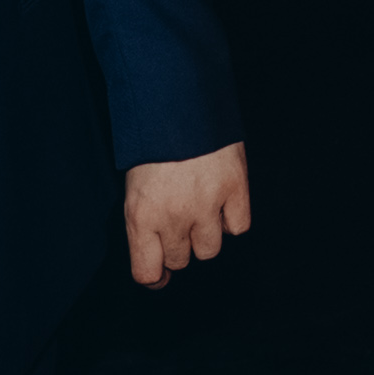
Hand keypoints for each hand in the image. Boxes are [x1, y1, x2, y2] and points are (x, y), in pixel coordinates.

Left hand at [124, 143, 249, 287]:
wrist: (179, 99)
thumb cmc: (152, 142)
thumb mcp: (134, 185)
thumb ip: (144, 222)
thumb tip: (158, 257)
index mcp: (140, 216)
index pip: (146, 272)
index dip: (154, 275)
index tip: (159, 271)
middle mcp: (173, 216)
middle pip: (181, 261)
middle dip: (179, 245)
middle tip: (179, 220)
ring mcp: (206, 204)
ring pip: (210, 249)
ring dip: (206, 234)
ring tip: (201, 207)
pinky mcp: (235, 188)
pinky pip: (238, 227)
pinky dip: (232, 218)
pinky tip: (223, 200)